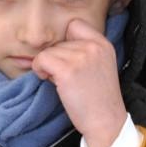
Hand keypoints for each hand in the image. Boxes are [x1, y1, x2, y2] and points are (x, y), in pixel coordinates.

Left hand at [32, 18, 126, 146]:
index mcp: (103, 44)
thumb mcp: (101, 65)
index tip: (69, 58)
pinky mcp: (67, 70)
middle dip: (58, 58)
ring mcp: (80, 57)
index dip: (66, 40)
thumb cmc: (99, 98)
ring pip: (48, 51)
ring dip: (49, 66)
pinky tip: (51, 81)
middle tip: (68, 77)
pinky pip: (41, 60)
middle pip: (59, 41)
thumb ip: (85, 51)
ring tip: (63, 82)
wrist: (105, 121)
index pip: (75, 25)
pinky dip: (40, 70)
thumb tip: (55, 45)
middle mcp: (93, 47)